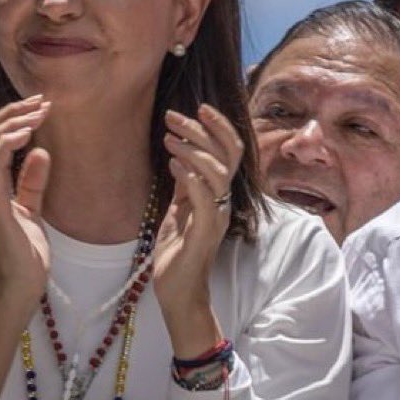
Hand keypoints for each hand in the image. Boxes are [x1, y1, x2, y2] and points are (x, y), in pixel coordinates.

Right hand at [0, 94, 52, 319]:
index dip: (13, 119)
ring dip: (13, 123)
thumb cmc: (24, 254)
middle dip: (14, 113)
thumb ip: (32, 182)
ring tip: (39, 111)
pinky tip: (27, 133)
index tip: (41, 106)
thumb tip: (41, 151)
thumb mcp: (32, 210)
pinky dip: (7, 144)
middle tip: (42, 101)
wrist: (19, 290)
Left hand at [154, 104, 243, 357]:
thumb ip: (185, 185)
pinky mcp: (204, 233)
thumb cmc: (178, 252)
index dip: (219, 126)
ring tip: (168, 138)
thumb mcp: (180, 209)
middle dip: (201, 129)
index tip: (198, 107)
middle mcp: (223, 202)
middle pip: (227, 154)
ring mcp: (216, 217)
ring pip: (218, 172)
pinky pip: (204, 199)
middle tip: (172, 116)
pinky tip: (173, 165)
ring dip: (193, 149)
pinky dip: (190, 178)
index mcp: (219, 194)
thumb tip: (180, 156)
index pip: (230, 151)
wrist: (179, 292)